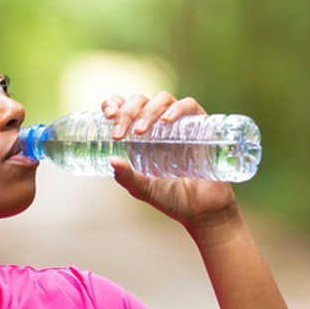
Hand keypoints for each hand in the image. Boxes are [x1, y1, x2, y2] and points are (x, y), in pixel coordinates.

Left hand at [102, 92, 237, 232]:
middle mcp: (158, 125)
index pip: (124, 108)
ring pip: (162, 99)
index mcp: (140, 135)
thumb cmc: (171, 198)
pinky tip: (167, 121)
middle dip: (127, 112)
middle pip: (140, 101)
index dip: (114, 104)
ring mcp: (180, 123)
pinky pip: (189, 105)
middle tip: (119, 134)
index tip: (108, 116)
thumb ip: (127, 178)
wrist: (202, 209)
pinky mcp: (201, 125)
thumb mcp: (143, 189)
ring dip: (148, 110)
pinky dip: (177, 109)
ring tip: (140, 131)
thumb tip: (112, 160)